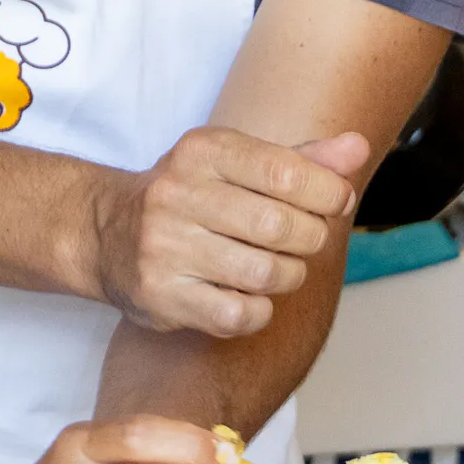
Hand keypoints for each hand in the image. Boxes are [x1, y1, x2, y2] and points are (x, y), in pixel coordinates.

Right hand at [83, 130, 364, 334]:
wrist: (105, 233)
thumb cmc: (192, 195)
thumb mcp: (238, 163)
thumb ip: (301, 159)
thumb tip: (358, 149)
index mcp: (202, 152)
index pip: (286, 171)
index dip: (328, 193)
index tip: (335, 202)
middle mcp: (177, 195)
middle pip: (280, 226)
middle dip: (310, 238)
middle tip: (305, 240)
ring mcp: (165, 247)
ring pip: (265, 273)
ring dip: (288, 276)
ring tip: (279, 269)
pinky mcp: (161, 295)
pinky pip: (238, 314)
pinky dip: (259, 310)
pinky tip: (250, 296)